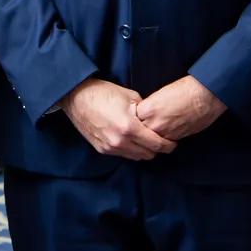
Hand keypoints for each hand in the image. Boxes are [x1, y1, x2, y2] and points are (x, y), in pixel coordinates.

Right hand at [61, 78, 175, 160]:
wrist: (77, 97)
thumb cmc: (104, 93)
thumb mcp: (130, 97)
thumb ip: (145, 112)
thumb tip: (155, 120)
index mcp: (129, 127)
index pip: (157, 144)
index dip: (169, 145)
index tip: (173, 142)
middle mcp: (120, 141)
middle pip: (148, 154)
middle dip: (158, 149)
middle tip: (161, 141)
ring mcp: (110, 147)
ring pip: (136, 157)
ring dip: (144, 151)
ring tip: (147, 141)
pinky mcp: (102, 149)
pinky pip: (123, 155)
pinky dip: (131, 150)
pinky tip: (132, 140)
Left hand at [133, 75, 226, 144]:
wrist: (205, 96)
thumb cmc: (185, 90)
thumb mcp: (159, 94)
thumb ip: (149, 106)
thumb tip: (144, 114)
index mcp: (147, 108)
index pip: (132, 118)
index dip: (135, 118)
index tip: (136, 117)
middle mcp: (154, 123)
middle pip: (139, 132)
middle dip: (140, 129)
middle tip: (144, 126)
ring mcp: (164, 132)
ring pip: (151, 140)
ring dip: (152, 136)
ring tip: (156, 130)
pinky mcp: (176, 137)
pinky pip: (164, 141)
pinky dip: (164, 138)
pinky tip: (167, 132)